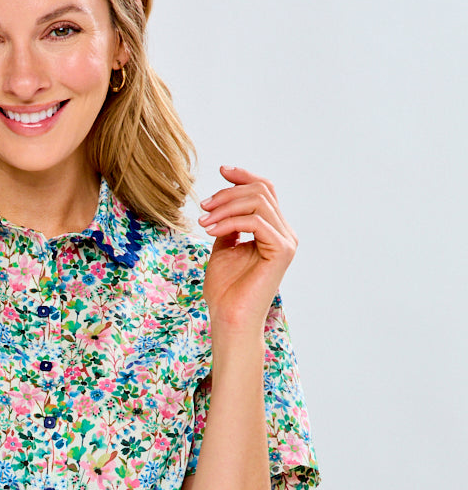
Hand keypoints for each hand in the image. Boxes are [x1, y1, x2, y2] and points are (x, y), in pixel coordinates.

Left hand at [198, 165, 297, 335]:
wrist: (229, 319)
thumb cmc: (225, 291)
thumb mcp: (222, 248)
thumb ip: (227, 225)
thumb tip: (221, 204)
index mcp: (273, 231)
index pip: (265, 191)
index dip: (244, 177)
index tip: (222, 170)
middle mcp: (284, 233)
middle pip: (261, 191)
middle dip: (228, 194)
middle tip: (203, 208)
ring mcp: (286, 241)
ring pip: (258, 202)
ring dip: (225, 207)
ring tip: (204, 222)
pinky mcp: (282, 250)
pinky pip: (255, 221)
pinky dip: (230, 221)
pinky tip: (211, 231)